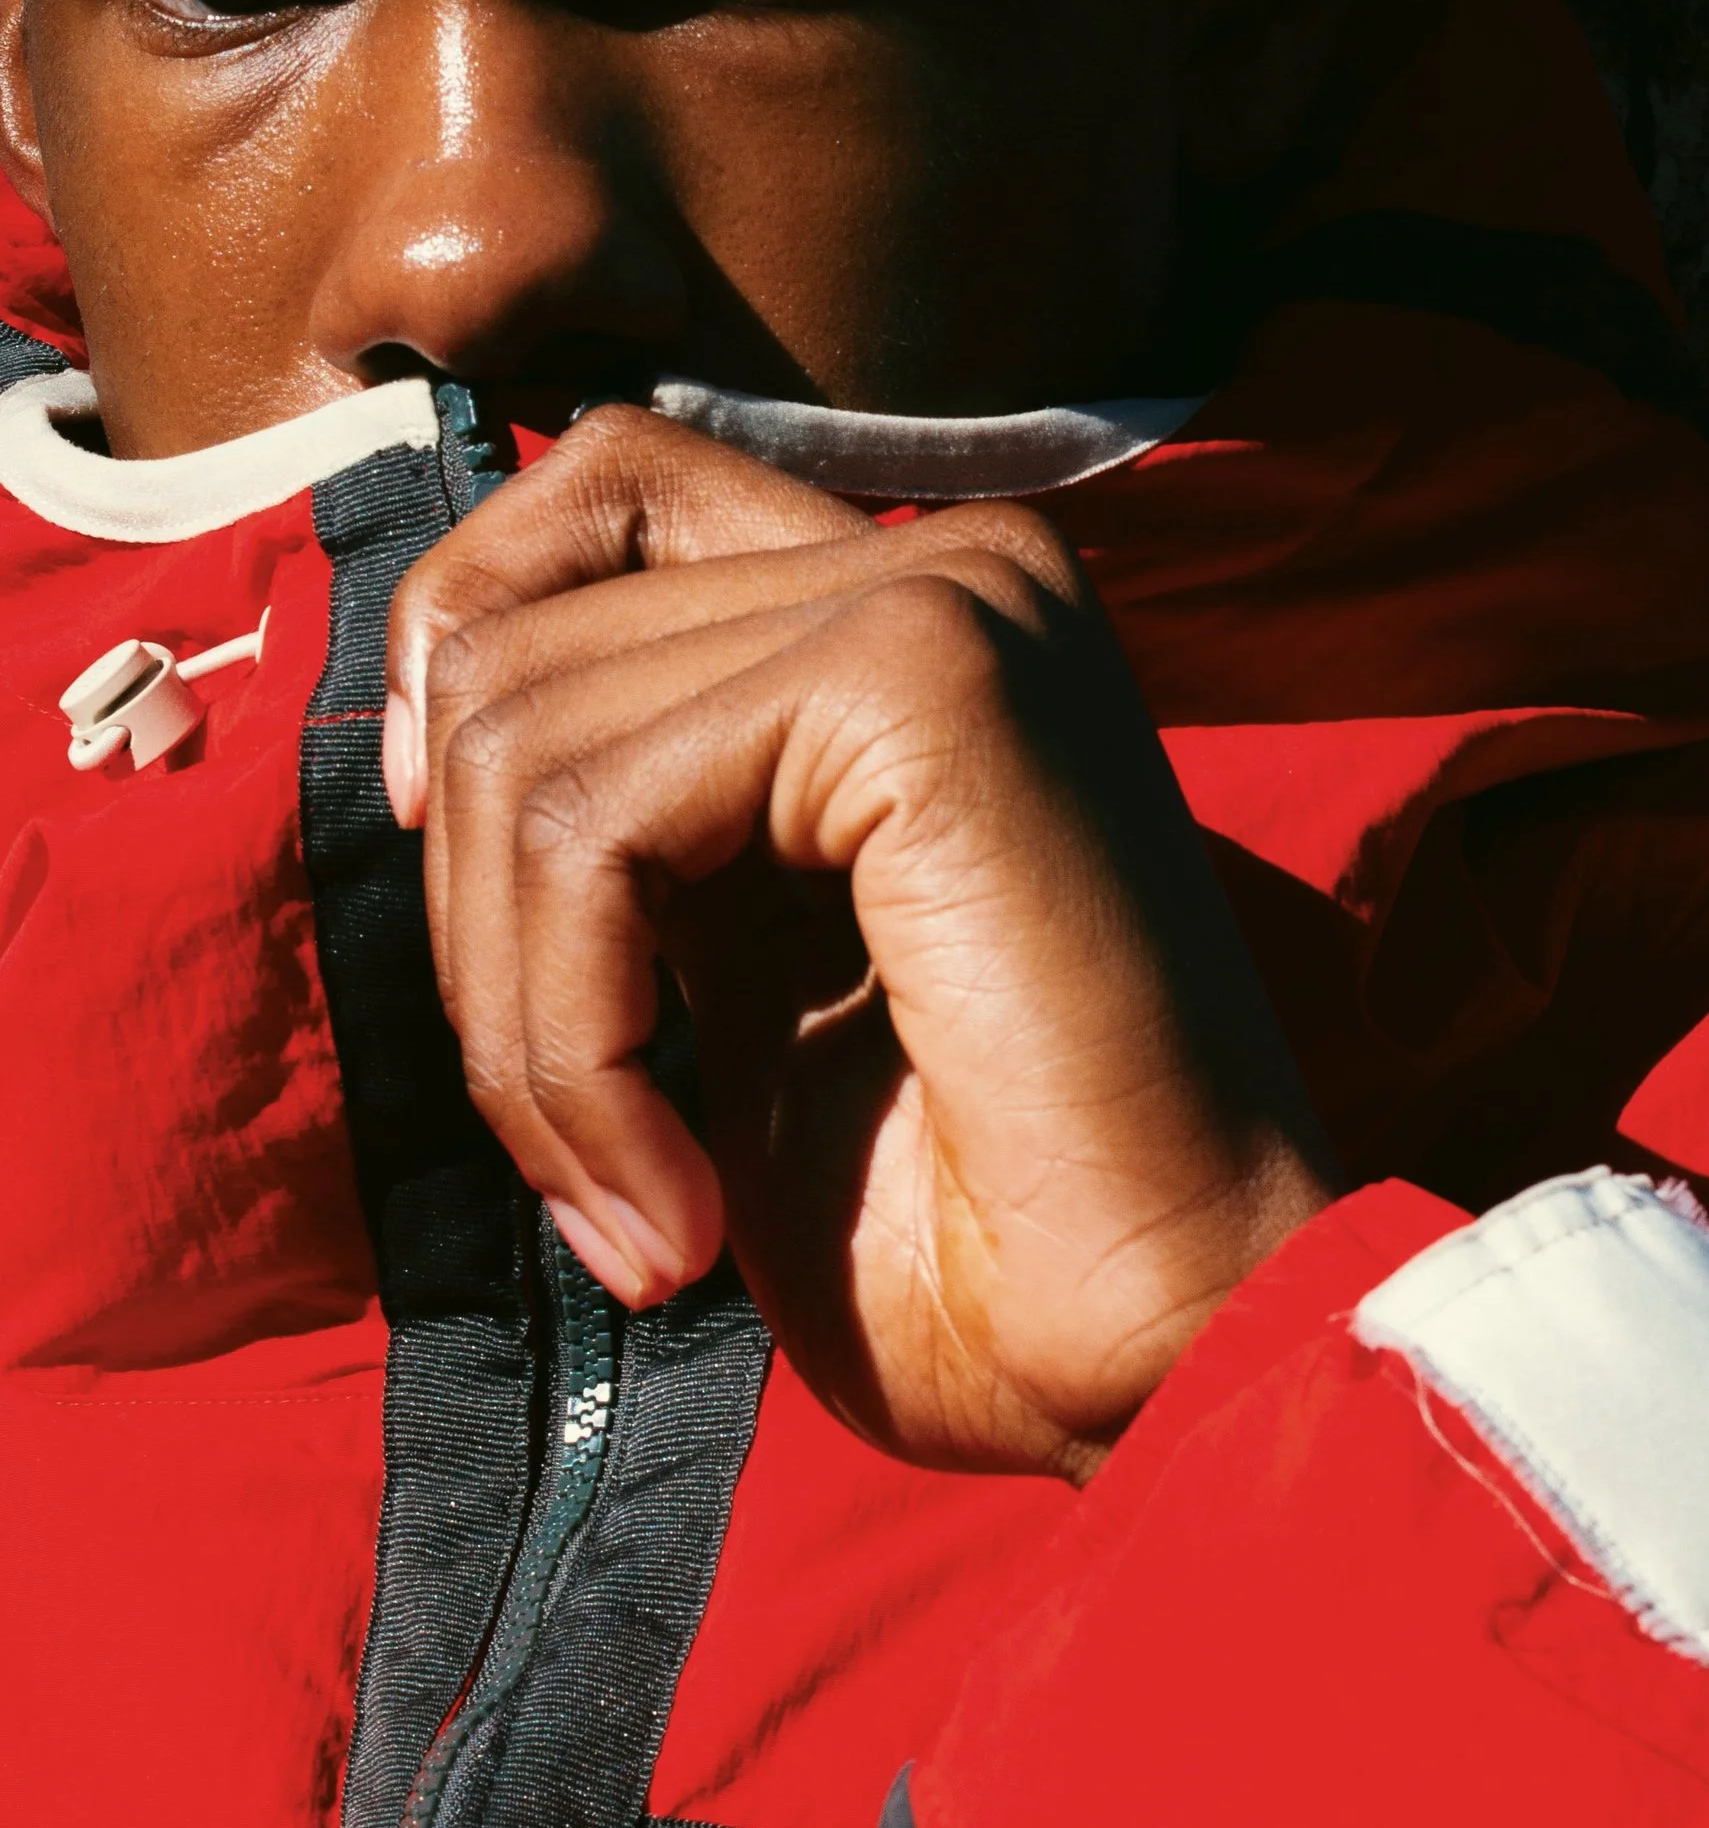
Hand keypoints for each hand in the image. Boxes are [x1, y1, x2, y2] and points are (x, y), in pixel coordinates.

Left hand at [384, 408, 1331, 1479]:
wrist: (1171, 1344)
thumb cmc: (967, 1213)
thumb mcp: (738, 962)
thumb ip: (632, 811)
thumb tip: (417, 735)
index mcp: (922, 611)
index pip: (605, 483)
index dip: (469, 647)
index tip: (466, 868)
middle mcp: (951, 563)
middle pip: (522, 638)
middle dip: (482, 937)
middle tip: (592, 1157)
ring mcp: (950, 597)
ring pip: (525, 733)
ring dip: (530, 1032)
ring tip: (643, 1198)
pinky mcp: (926, 676)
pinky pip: (596, 821)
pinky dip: (575, 1046)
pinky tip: (678, 1199)